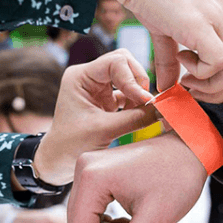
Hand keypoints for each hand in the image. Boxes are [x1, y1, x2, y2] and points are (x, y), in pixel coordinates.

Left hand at [34, 49, 157, 185]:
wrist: (58, 161)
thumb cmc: (71, 145)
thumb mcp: (104, 130)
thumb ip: (135, 118)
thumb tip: (163, 109)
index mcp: (80, 76)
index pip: (114, 61)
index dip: (133, 79)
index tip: (145, 100)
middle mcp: (89, 76)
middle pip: (124, 62)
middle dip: (138, 80)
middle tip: (146, 101)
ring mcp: (98, 87)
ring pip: (128, 75)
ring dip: (139, 91)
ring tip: (144, 110)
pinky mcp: (106, 99)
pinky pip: (129, 91)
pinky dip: (137, 102)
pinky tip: (141, 114)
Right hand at [66, 132, 206, 222]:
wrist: (190, 150)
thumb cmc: (178, 178)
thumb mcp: (153, 222)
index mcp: (92, 177)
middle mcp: (84, 168)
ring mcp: (88, 167)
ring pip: (82, 219)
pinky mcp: (94, 171)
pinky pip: (89, 208)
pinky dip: (106, 221)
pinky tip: (129, 218)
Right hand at [102, 0, 222, 102]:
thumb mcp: (164, 29)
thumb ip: (170, 60)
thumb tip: (167, 87)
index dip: (220, 81)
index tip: (192, 83)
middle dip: (219, 90)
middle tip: (191, 88)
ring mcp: (219, 19)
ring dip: (212, 85)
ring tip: (186, 77)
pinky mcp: (202, 24)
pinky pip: (219, 62)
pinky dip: (201, 72)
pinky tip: (181, 58)